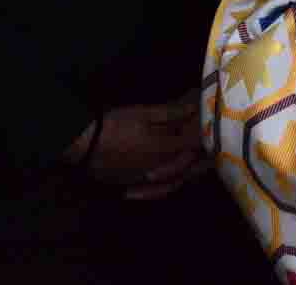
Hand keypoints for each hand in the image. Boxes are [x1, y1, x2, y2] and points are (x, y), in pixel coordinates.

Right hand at [66, 92, 209, 199]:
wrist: (83, 145)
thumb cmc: (114, 124)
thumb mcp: (143, 113)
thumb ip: (171, 113)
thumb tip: (194, 107)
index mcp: (164, 147)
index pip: (194, 143)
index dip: (205, 134)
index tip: (211, 127)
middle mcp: (160, 167)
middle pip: (188, 165)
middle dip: (200, 155)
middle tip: (206, 145)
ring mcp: (147, 179)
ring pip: (175, 178)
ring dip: (186, 170)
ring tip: (192, 162)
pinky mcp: (134, 185)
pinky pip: (157, 189)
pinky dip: (168, 183)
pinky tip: (169, 178)